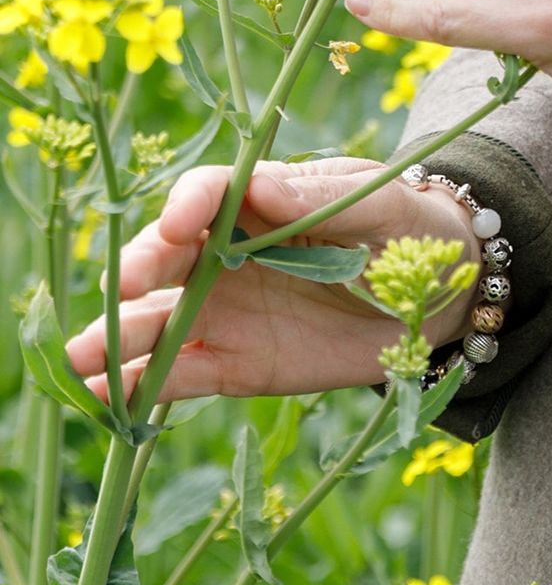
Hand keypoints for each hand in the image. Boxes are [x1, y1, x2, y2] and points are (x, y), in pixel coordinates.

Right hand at [65, 158, 478, 405]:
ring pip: (159, 321)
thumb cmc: (407, 227)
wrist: (434, 296)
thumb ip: (321, 198)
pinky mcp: (233, 364)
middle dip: (137, 269)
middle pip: (166, 257)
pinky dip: (143, 387)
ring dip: (119, 336)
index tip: (178, 225)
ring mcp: (225, 310)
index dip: (187, 204)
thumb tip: (262, 187)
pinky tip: (109, 397)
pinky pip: (180, 376)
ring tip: (84, 356)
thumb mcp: (378, 204)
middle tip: (122, 289)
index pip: (208, 193)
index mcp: (261, 200)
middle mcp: (227, 254)